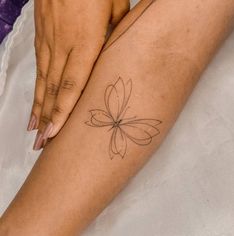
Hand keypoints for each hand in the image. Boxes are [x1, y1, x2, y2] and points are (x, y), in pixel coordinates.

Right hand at [27, 0, 129, 149]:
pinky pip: (39, 67)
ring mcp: (49, 39)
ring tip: (34, 130)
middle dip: (46, 118)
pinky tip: (34, 101)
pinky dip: (36, 88)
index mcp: (85, 41)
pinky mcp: (42, 34)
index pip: (73, 85)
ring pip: (43, 80)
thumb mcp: (117, 9)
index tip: (55, 134)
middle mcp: (63, 44)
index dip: (63, 112)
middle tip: (40, 143)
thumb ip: (114, 38)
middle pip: (54, 89)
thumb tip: (113, 59)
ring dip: (38, 108)